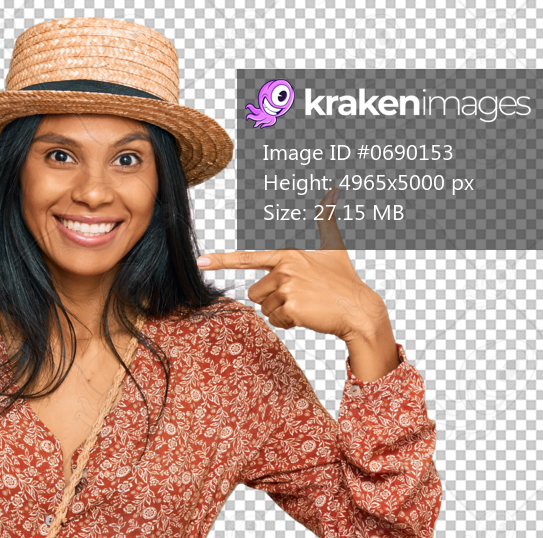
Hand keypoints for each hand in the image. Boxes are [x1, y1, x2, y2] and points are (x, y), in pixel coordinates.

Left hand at [196, 188, 390, 343]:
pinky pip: (275, 320)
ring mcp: (287, 287)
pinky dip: (288, 322)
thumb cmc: (343, 280)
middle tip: (299, 296)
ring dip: (281, 312)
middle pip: (255, 292)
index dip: (222, 260)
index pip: (248, 257)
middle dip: (272, 299)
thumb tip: (331, 194)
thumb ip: (325, 221)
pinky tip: (306, 316)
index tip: (201, 262)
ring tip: (305, 304)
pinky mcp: (291, 307)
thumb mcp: (334, 246)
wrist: (358, 309)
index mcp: (288, 254)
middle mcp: (285, 268)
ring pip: (264, 308)